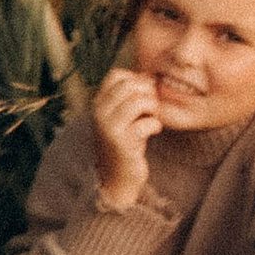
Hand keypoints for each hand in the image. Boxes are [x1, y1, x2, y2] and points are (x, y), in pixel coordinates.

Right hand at [91, 66, 164, 212]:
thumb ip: (131, 95)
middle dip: (148, 93)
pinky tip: (154, 131)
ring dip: (153, 108)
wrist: (117, 179)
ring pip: (139, 101)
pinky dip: (156, 125)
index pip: (116, 75)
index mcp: (98, 103)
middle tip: (152, 108)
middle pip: (130, 85)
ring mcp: (110, 128)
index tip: (144, 94)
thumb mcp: (123, 115)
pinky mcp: (123, 144)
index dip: (136, 79)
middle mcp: (100, 113)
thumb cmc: (126, 142)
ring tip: (153, 118)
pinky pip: (147, 124)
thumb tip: (150, 76)